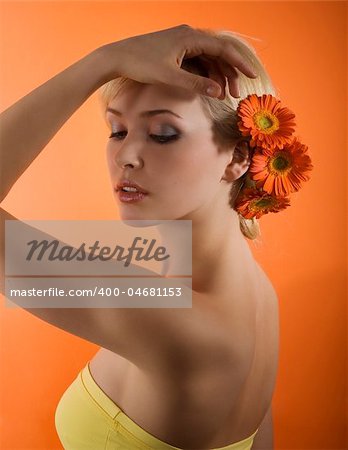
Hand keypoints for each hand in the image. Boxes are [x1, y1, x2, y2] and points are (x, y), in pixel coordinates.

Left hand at [99, 24, 257, 98]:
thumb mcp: (169, 77)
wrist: (117, 57)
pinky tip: (209, 88)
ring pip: (209, 58)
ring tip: (224, 95)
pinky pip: (198, 61)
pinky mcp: (176, 50)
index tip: (252, 75)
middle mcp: (189, 36)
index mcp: (190, 37)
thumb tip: (218, 92)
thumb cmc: (141, 64)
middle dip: (230, 73)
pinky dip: (205, 74)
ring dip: (218, 76)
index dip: (239, 63)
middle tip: (236, 93)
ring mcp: (183, 42)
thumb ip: (195, 84)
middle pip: (218, 53)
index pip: (223, 48)